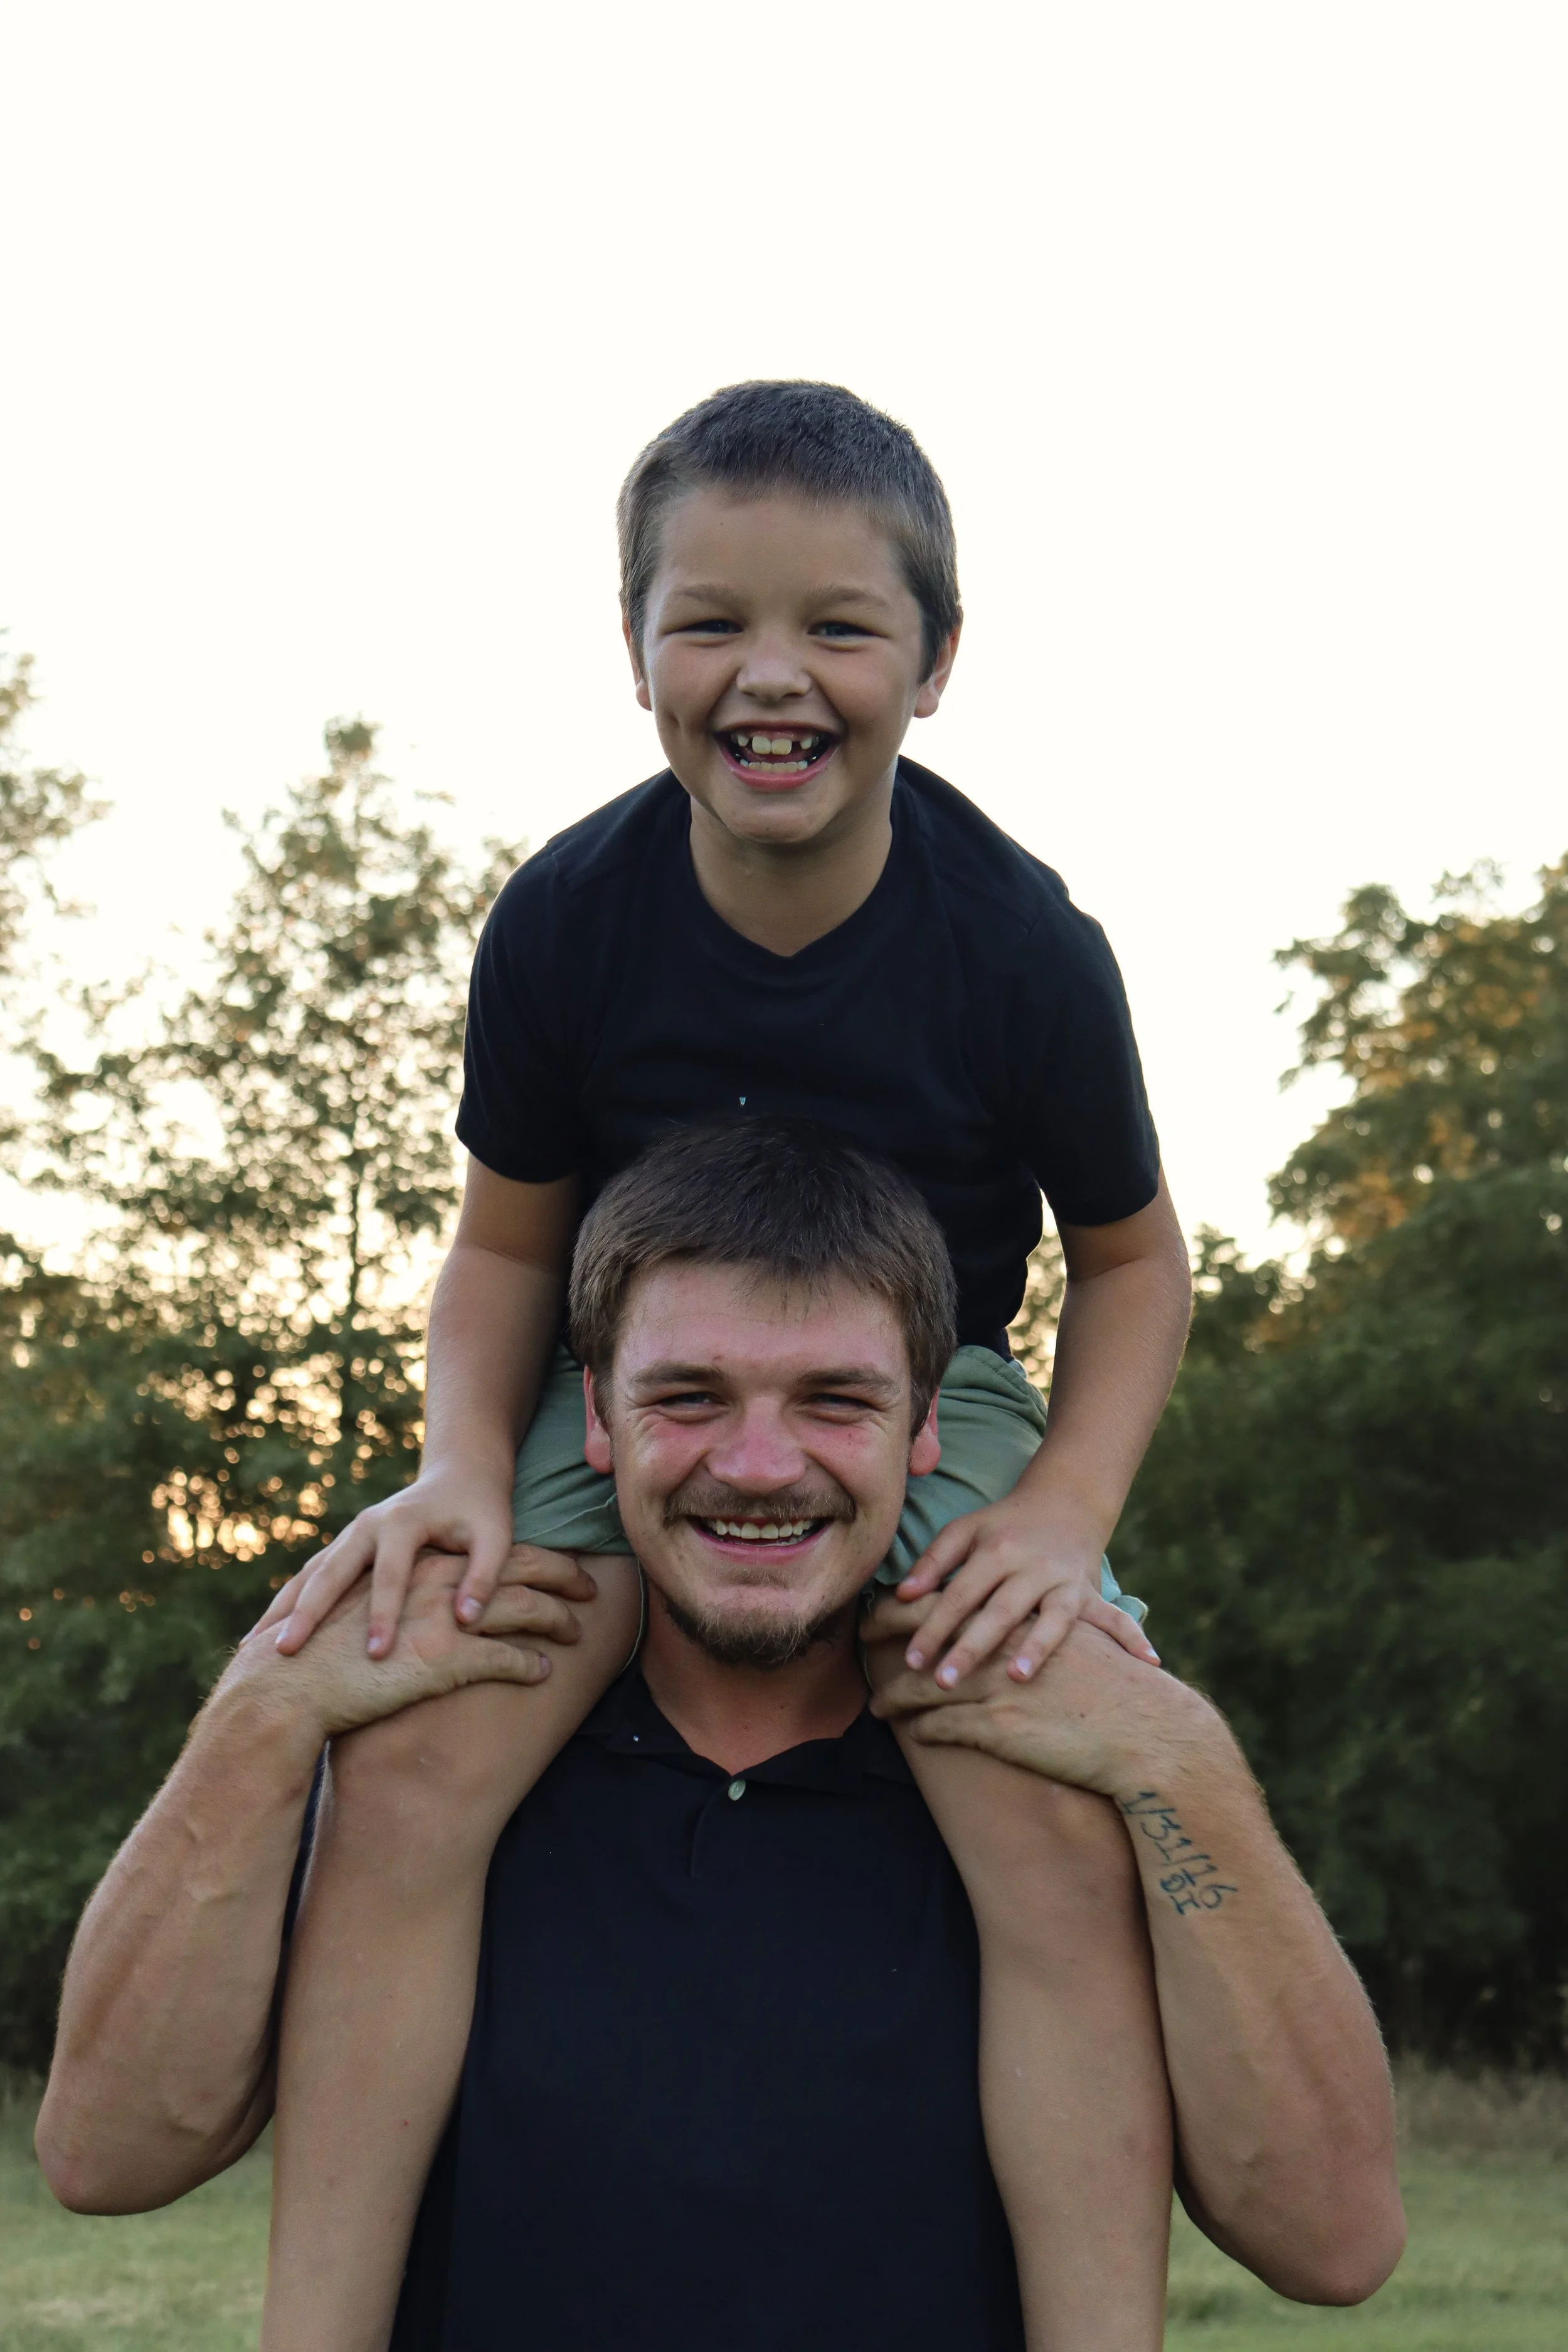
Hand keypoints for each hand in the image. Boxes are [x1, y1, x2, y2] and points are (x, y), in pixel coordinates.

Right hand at [226, 1544, 600, 1743]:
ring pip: (516, 1610)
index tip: (559, 1567)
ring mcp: (435, 1621)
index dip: (527, 1557)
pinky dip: (525, 1664)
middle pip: (514, 1568)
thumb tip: (427, 1606)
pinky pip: (498, 1659)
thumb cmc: (313, 1660)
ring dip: (552, 1618)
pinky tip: (543, 1673)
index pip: (484, 1552)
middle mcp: (428, 1582)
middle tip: (590, 1586)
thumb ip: (394, 1602)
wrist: (283, 1690)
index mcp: (411, 1563)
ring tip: (579, 1630)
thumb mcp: (356, 1615)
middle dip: (556, 1576)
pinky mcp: (438, 1660)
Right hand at [261, 1463, 518, 1657]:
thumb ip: (484, 1575)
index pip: (390, 1575)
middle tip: (285, 1652)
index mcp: (402, 1522)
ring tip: (255, 1649)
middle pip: (331, 1572)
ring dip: (284, 1609)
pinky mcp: (344, 1548)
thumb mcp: (495, 1536)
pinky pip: (309, 1578)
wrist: (459, 1475)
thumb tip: (467, 1621)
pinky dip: (286, 1605)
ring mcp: (349, 1537)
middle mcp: (367, 1526)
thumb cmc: (482, 1511)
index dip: (384, 1614)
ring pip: (310, 1575)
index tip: (376, 1654)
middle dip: (307, 1612)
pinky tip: (262, 1636)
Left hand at [864, 1593, 1203, 1797]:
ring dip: (900, 1698)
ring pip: (929, 1686)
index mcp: (1021, 1604)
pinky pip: (945, 1725)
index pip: (947, 1596)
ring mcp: (997, 1682)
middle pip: (928, 1632)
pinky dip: (926, 1729)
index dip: (907, 1605)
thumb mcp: (1075, 1634)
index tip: (878, 1612)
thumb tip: (1005, 1622)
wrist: (1145, 1728)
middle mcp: (1004, 1639)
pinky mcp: (999, 1724)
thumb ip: (1035, 1621)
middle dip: (891, 1640)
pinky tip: (918, 1733)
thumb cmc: (1115, 1684)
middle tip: (863, 1645)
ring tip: (881, 1707)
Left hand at [893, 1494, 1158, 1684]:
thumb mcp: (966, 1533)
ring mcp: (1065, 1581)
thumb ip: (934, 1562)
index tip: (909, 1661)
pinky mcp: (1091, 1594)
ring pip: (1050, 1617)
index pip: (959, 1592)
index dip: (934, 1625)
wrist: (1066, 1503)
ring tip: (1016, 1678)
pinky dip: (1132, 1637)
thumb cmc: (1004, 1526)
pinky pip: (1113, 1618)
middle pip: (998, 1609)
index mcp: (996, 1549)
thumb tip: (899, 1595)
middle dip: (971, 1646)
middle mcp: (1032, 1565)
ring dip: (1034, 1647)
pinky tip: (1149, 1663)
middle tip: (944, 1681)